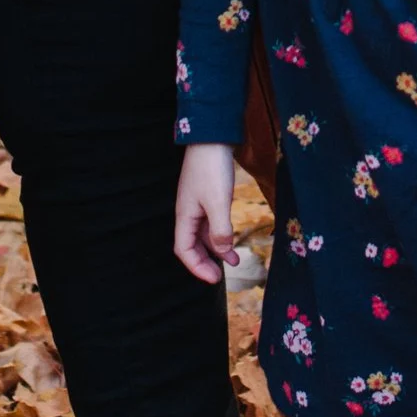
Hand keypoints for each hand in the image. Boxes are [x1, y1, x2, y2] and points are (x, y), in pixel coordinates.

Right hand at [175, 144, 239, 285]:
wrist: (212, 137)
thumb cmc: (212, 168)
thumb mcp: (218, 202)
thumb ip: (220, 230)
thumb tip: (222, 251)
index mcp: (184, 216)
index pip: (183, 250)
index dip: (196, 267)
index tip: (213, 279)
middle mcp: (188, 212)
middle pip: (191, 245)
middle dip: (204, 262)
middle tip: (219, 277)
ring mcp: (197, 204)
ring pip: (203, 235)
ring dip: (216, 249)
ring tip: (233, 261)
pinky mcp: (208, 196)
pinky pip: (211, 223)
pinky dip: (221, 234)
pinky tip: (233, 239)